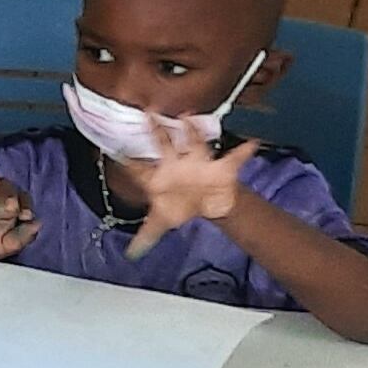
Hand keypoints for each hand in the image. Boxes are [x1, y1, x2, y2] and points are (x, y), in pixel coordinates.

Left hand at [123, 119, 255, 257]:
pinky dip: (244, 151)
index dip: (129, 161)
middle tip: (148, 114)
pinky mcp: (220, 166)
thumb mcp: (161, 223)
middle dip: (157, 130)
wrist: (207, 203)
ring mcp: (198, 162)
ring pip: (194, 143)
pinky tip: (251, 143)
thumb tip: (131, 254)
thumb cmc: (180, 206)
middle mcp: (176, 163)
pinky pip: (235, 157)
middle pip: (164, 144)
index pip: (141, 168)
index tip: (117, 151)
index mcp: (160, 176)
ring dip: (192, 131)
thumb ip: (146, 237)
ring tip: (188, 116)